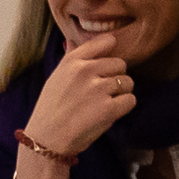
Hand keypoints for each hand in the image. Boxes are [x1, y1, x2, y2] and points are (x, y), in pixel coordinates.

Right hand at [20, 36, 138, 178]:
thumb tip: (74, 41)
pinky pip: (130, 100)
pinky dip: (124, 107)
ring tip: (104, 102)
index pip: (104, 41)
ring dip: (121, 93)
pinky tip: (110, 112)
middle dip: (116, 76)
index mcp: (72, 62)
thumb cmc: (52, 108)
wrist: (47, 137)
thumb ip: (70, 59)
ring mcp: (97, 89)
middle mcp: (85, 71)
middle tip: (104, 91)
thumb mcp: (56, 77)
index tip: (109, 60)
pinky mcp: (109, 108)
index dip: (112, 49)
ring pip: (128, 82)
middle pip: (120, 64)